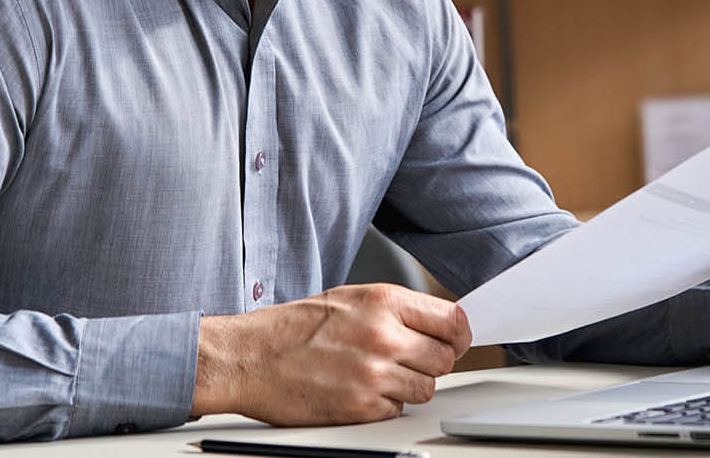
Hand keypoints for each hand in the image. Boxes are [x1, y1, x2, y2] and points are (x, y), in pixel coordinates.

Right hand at [192, 283, 471, 424]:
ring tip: (376, 374)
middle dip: (432, 362)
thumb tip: (438, 324)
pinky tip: (358, 390)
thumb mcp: (350, 298)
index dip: (460, 335)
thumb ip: (395, 310)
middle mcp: (383, 336)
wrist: (249, 357)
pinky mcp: (361, 407)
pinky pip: (397, 411)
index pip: (453, 320)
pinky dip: (384, 406)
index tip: (456, 341)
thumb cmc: (293, 327)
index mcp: (383, 301)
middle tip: (407, 360)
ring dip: (408, 386)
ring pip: (425, 388)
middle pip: (445, 358)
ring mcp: (373, 374)